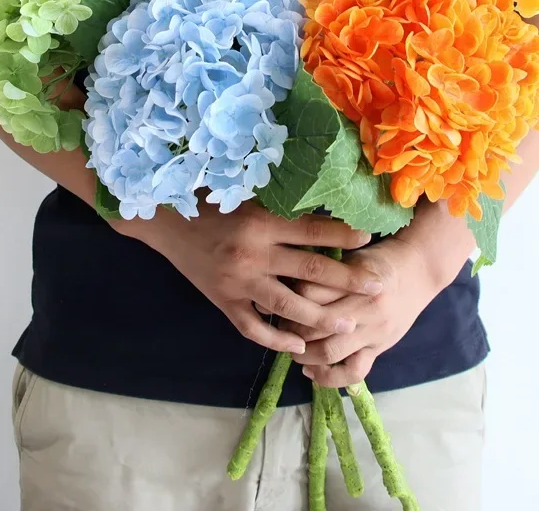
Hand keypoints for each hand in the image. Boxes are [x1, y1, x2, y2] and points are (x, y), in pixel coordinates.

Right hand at [113, 203, 383, 353]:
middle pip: (311, 271)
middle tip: (376, 288)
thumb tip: (320, 201)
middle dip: (348, 281)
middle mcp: (253, 253)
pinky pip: (253, 327)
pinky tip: (297, 344)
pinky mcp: (223, 301)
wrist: (162, 220)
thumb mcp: (245, 193)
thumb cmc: (207, 199)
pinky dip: (276, 339)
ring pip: (288, 307)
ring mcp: (238, 282)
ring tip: (346, 325)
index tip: (369, 239)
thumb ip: (278, 203)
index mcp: (261, 221)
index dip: (345, 235)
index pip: (314, 231)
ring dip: (320, 318)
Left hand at [283, 237, 440, 386]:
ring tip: (293, 349)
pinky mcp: (380, 348)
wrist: (419, 269)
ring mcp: (374, 331)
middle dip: (291, 327)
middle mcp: (365, 308)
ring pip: (331, 350)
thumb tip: (288, 285)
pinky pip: (354, 372)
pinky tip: (312, 374)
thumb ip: (326, 273)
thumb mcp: (352, 257)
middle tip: (280, 325)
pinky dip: (330, 378)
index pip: (310, 291)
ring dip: (304, 353)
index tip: (279, 297)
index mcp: (355, 279)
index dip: (289, 296)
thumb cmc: (379, 258)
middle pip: (315, 323)